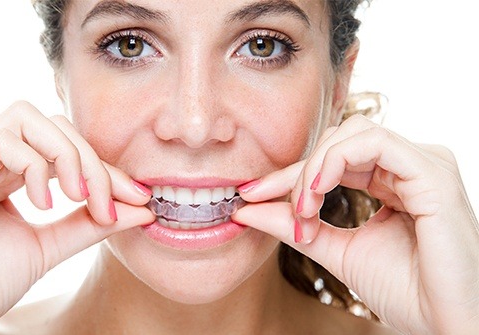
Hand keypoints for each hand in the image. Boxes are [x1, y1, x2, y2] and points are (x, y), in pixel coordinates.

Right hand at [0, 101, 154, 334]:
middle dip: (92, 160)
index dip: (106, 168)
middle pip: (53, 125)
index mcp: (8, 173)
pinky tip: (44, 204)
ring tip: (78, 197)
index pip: (66, 147)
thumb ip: (90, 224)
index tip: (138, 197)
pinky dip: (34, 167)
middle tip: (110, 203)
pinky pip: (2, 142)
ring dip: (67, 155)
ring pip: (28, 119)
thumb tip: (141, 209)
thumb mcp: (49, 248)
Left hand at [233, 115, 478, 333]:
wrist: (445, 324)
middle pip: (337, 141)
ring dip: (314, 168)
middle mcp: (407, 166)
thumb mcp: (336, 251)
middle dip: (297, 170)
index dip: (288, 174)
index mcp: (391, 180)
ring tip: (303, 207)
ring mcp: (422, 164)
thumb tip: (248, 210)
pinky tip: (317, 191)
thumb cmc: (405, 291)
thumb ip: (296, 226)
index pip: (331, 159)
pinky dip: (336, 160)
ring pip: (352, 134)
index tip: (250, 193)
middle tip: (271, 202)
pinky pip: (374, 143)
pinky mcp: (432, 172)